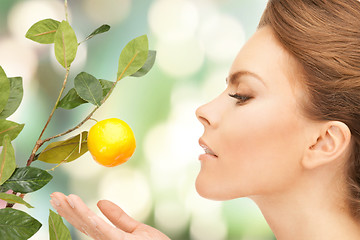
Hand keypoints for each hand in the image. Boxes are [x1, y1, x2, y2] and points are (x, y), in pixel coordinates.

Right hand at [50, 192, 169, 239]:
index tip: (63, 198)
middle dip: (67, 211)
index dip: (74, 212)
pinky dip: (89, 218)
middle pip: (83, 226)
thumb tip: (101, 202)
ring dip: (74, 212)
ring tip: (62, 198)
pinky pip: (102, 230)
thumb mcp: (137, 230)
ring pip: (89, 227)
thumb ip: (118, 218)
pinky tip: (79, 207)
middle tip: (53, 196)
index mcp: (110, 238)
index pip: (88, 224)